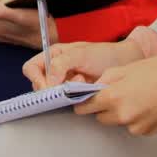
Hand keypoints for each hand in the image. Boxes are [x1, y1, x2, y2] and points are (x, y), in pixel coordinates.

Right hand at [23, 40, 143, 89]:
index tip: (50, 87)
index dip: (37, 79)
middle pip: (39, 85)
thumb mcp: (82, 54)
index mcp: (53, 55)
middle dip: (55, 87)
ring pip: (53, 96)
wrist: (125, 64)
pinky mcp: (74, 95)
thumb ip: (62, 64)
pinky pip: (66, 102)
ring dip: (67, 93)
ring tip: (83, 84)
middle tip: (72, 84)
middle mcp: (55, 70)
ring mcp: (64, 84)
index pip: (31, 68)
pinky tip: (87, 90)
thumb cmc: (104, 54)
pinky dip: (75, 99)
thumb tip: (49, 82)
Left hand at [74, 54, 156, 135]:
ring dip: (123, 113)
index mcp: (115, 96)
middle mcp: (123, 115)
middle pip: (101, 117)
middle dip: (104, 107)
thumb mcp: (129, 67)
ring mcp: (137, 126)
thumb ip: (108, 78)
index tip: (81, 101)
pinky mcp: (149, 132)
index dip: (82, 103)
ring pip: (119, 122)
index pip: (86, 107)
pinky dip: (137, 118)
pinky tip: (149, 104)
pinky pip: (135, 126)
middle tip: (117, 93)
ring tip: (139, 96)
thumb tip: (97, 86)